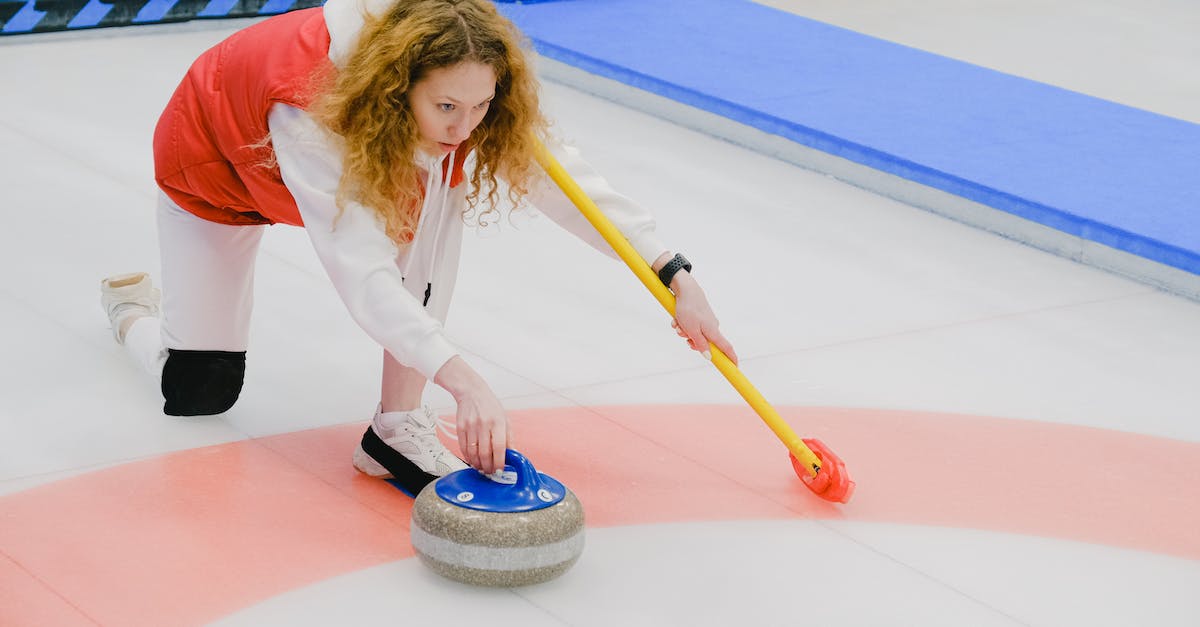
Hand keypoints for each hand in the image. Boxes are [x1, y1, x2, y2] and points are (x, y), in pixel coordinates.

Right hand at [433, 356, 510, 473]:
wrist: (472, 392)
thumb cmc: (490, 406)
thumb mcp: (505, 419)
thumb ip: (509, 438)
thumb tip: (512, 455)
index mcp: (498, 422)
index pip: (499, 447)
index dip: (499, 461)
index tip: (500, 470)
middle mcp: (484, 424)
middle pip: (485, 452)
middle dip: (487, 466)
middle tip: (490, 472)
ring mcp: (470, 426)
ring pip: (472, 452)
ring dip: (477, 464)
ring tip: (481, 468)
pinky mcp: (460, 427)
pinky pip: (463, 447)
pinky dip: (467, 457)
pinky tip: (472, 460)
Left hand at [668, 271, 737, 364]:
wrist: (685, 289)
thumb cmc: (689, 309)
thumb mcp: (692, 330)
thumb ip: (700, 344)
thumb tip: (709, 357)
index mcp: (713, 331)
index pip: (726, 347)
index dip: (731, 358)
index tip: (735, 367)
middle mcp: (712, 327)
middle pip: (705, 344)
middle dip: (692, 342)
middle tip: (684, 336)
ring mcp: (706, 322)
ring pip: (694, 335)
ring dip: (684, 332)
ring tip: (678, 324)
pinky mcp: (699, 317)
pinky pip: (690, 326)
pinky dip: (683, 324)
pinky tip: (677, 319)